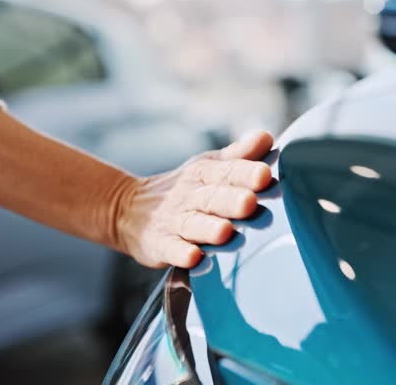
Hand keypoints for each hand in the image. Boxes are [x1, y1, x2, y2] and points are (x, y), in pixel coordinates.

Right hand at [115, 131, 273, 267]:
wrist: (128, 209)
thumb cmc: (183, 189)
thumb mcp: (207, 166)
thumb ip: (238, 156)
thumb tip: (267, 138)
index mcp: (203, 174)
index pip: (225, 171)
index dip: (245, 172)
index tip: (265, 174)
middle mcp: (188, 196)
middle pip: (211, 197)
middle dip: (230, 200)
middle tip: (249, 202)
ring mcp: (173, 221)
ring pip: (192, 224)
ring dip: (208, 228)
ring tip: (225, 231)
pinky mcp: (160, 245)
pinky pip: (170, 249)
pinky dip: (181, 253)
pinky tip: (193, 257)